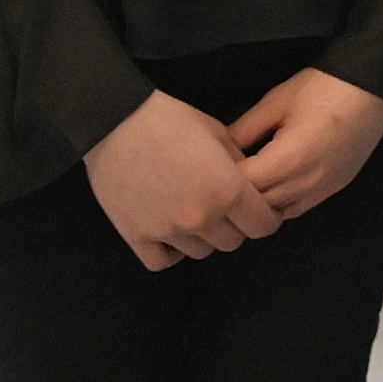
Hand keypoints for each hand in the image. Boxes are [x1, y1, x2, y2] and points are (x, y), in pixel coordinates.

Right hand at [86, 90, 283, 270]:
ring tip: (194, 213)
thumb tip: (252, 183)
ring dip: (203, 237)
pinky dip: (170, 252)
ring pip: (201, 252)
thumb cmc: (170, 119)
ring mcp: (167, 231)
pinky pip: (162, 262)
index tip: (259, 209)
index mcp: (228, 190)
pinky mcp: (136, 237)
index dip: (266, 217)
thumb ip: (240, 163)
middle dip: (235, 226)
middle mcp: (201, 217)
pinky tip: (170, 232)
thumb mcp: (219, 133)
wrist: (116, 121)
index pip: (263, 225)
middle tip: (224, 208)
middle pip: (233, 242)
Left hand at [229, 69, 382, 220]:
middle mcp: (307, 181)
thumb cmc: (326, 86)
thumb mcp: (276, 101)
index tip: (208, 169)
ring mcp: (323, 189)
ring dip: (257, 204)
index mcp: (290, 158)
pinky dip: (278, 204)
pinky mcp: (334, 188)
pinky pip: (296, 210)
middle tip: (219, 180)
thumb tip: (218, 151)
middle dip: (235, 196)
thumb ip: (243, 129)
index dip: (220, 181)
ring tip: (244, 184)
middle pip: (256, 207)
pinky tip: (271, 186)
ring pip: (276, 215)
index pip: (241, 187)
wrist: (374, 85)